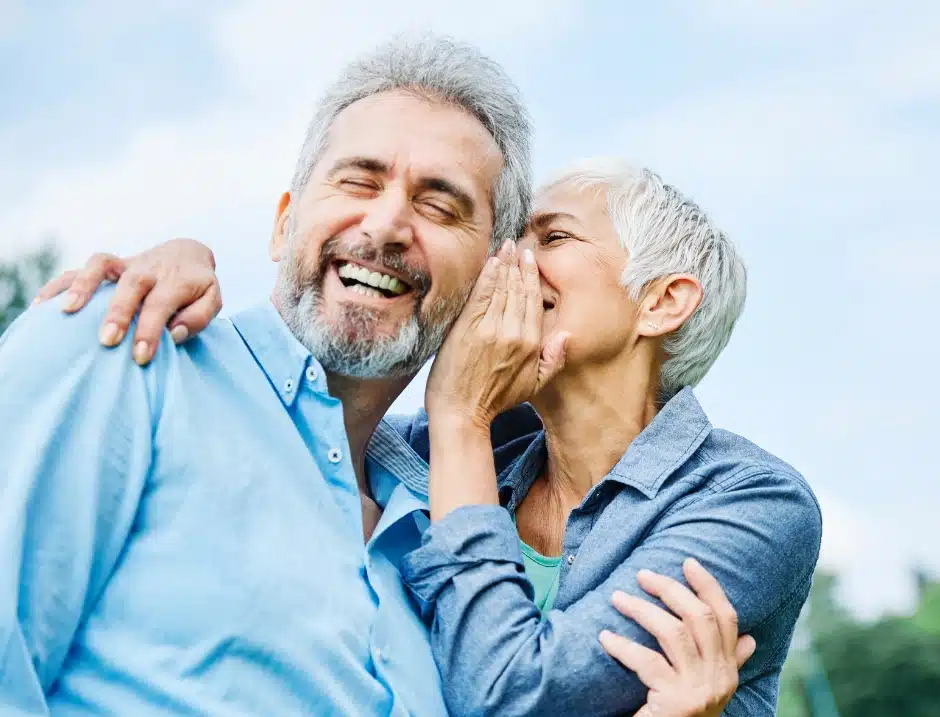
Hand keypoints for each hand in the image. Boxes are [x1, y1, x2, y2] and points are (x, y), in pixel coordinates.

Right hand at [33, 238, 221, 364]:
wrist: (185, 255)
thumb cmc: (196, 288)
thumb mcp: (211, 300)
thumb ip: (198, 318)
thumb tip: (173, 333)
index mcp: (176, 280)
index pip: (161, 304)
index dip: (150, 330)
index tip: (140, 356)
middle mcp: (149, 268)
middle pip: (132, 285)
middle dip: (118, 313)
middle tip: (107, 341)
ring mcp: (126, 263)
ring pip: (101, 265)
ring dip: (83, 286)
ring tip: (67, 312)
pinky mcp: (109, 265)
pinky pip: (80, 268)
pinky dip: (61, 284)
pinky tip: (43, 306)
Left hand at [425, 239, 569, 429]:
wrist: (461, 413)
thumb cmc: (495, 401)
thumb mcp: (533, 386)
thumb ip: (553, 361)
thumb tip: (567, 336)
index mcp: (532, 345)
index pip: (534, 302)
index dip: (532, 278)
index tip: (530, 260)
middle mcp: (514, 333)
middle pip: (519, 290)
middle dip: (519, 265)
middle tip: (517, 246)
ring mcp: (491, 328)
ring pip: (502, 288)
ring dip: (504, 264)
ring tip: (505, 247)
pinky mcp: (468, 327)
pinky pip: (481, 293)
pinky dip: (487, 275)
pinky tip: (490, 261)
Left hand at [599, 559, 755, 716]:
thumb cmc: (682, 712)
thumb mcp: (709, 688)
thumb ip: (727, 662)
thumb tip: (749, 639)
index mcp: (728, 671)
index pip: (727, 618)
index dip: (709, 587)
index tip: (688, 562)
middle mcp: (719, 678)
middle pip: (700, 618)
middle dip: (670, 590)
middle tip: (643, 575)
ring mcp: (699, 690)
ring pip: (673, 634)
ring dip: (642, 610)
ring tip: (616, 598)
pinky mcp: (675, 703)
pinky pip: (646, 663)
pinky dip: (623, 646)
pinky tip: (605, 637)